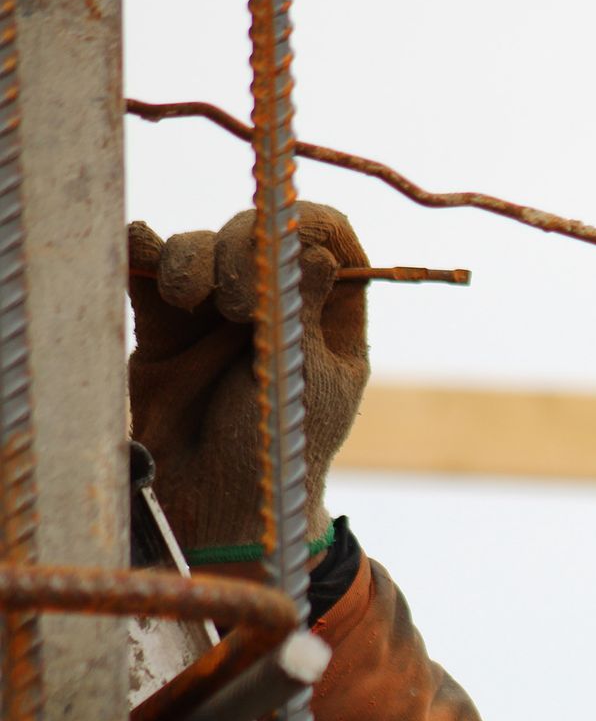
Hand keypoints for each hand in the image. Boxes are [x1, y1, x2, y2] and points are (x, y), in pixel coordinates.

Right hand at [127, 203, 370, 554]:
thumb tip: (314, 250)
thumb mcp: (303, 379)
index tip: (281, 238)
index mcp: (331, 312)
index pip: (327, 234)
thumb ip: (300, 312)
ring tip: (189, 301)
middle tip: (232, 303)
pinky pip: (152, 265)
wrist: (214, 499)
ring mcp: (221, 307)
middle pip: (259, 230)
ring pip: (202, 244)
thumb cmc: (277, 447)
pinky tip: (140, 257)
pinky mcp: (167, 320)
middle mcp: (278, 300)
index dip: (304, 221)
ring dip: (190, 257)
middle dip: (240, 247)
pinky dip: (144, 252)